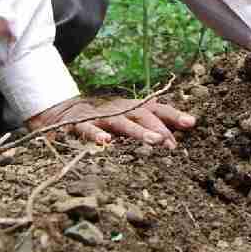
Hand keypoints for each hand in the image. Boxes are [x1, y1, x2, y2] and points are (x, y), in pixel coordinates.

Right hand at [26, 94, 195, 147]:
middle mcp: (118, 110)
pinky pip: (88, 130)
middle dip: (159, 126)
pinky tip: (105, 143)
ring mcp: (99, 116)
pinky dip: (96, 135)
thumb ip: (145, 127)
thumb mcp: (123, 121)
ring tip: (153, 141)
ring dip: (138, 131)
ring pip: (121, 122)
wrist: (59, 112)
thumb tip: (174, 137)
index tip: (191, 123)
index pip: (156, 108)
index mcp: (130, 109)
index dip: (173, 114)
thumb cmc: (99, 120)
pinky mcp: (78, 124)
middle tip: (172, 142)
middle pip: (142, 114)